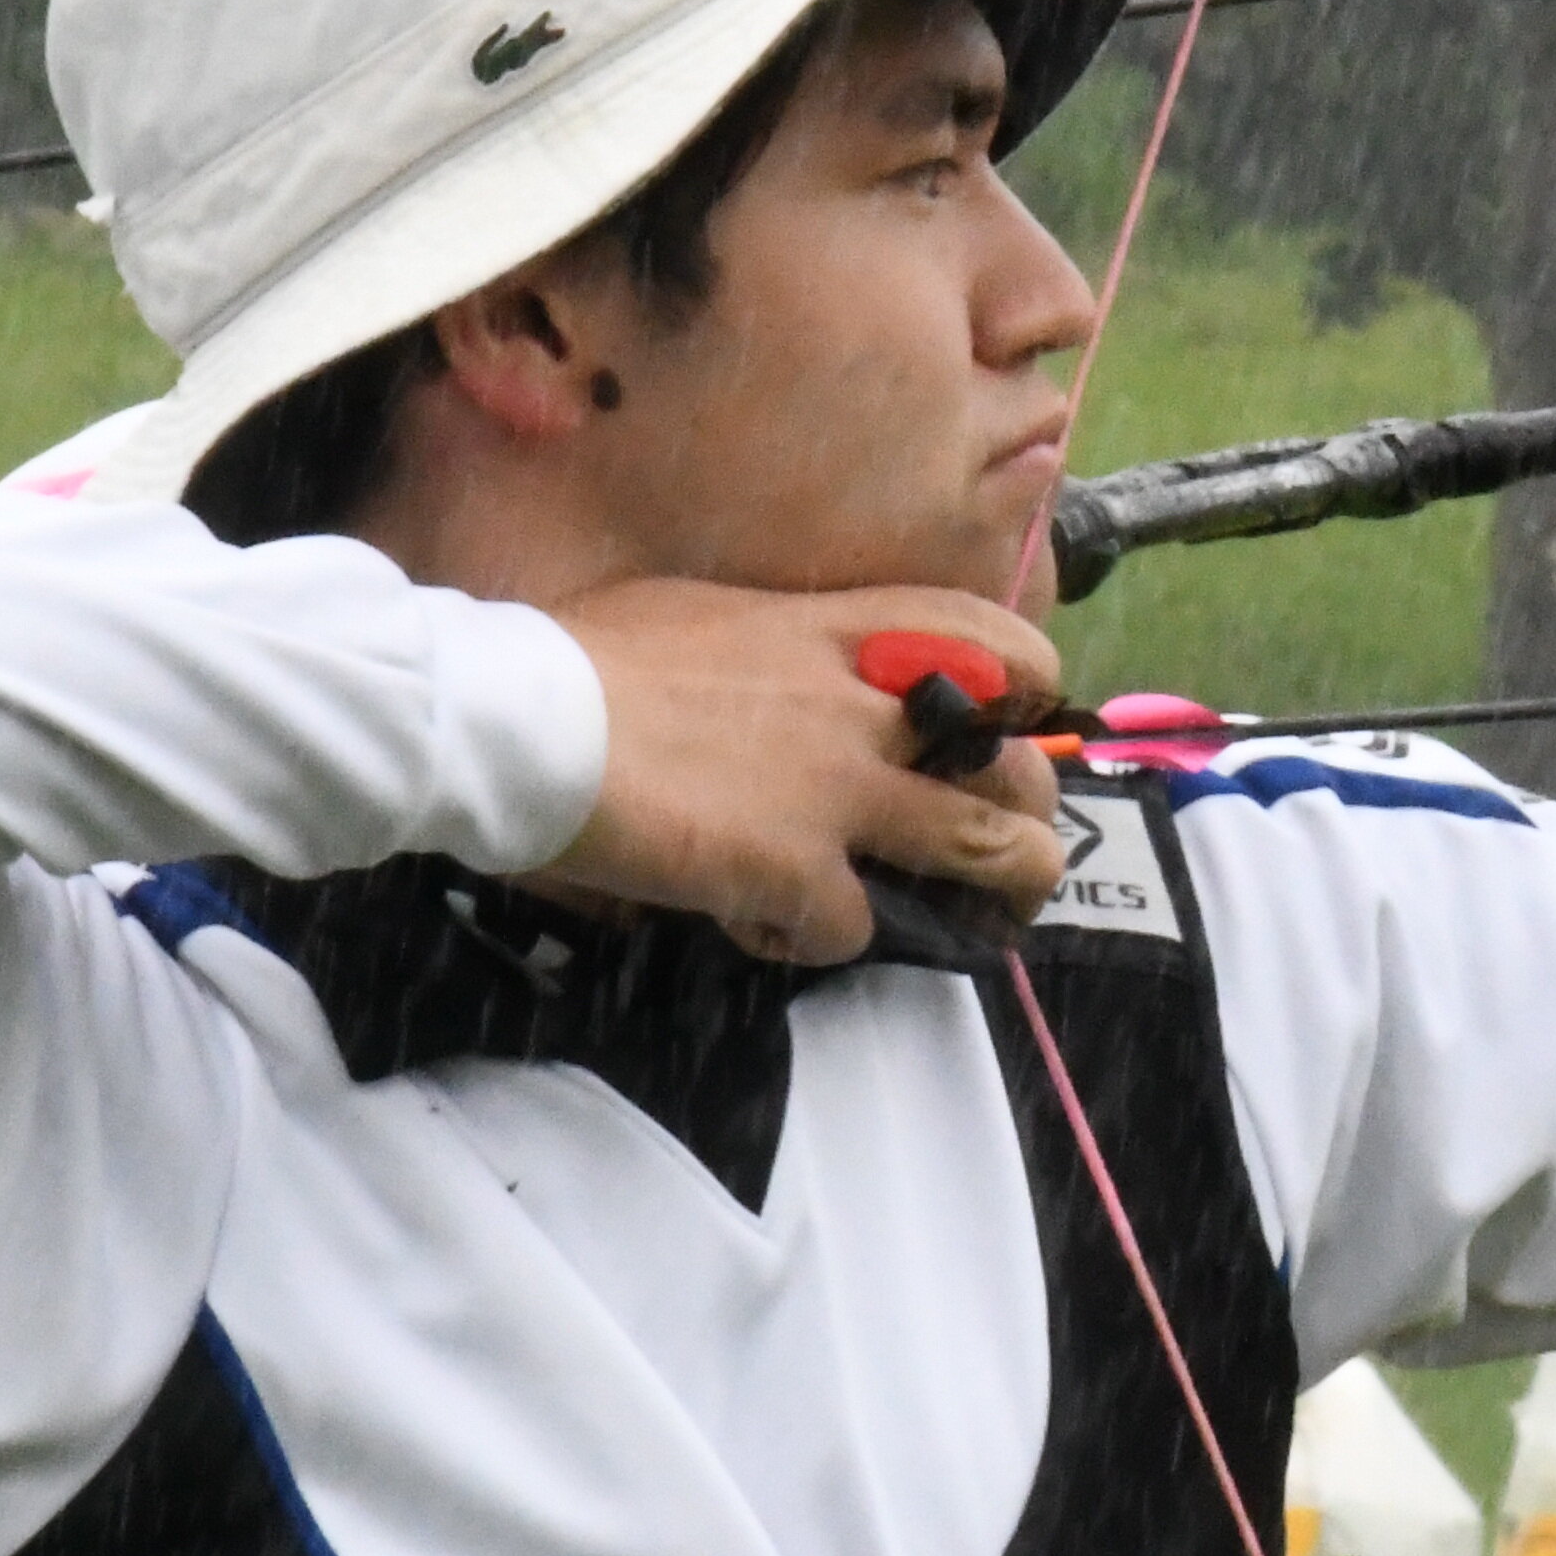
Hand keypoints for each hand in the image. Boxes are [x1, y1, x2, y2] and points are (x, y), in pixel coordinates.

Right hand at [543, 580, 1071, 964]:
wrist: (524, 718)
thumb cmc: (585, 656)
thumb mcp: (705, 614)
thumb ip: (772, 645)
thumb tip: (771, 670)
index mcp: (837, 631)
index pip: (992, 640)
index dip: (1027, 686)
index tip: (1013, 722)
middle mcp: (862, 708)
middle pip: (1014, 767)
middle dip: (1032, 819)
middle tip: (1007, 852)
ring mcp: (839, 792)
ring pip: (988, 851)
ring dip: (998, 897)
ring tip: (979, 925)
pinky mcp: (797, 872)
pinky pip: (857, 929)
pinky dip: (822, 941)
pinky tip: (768, 928)